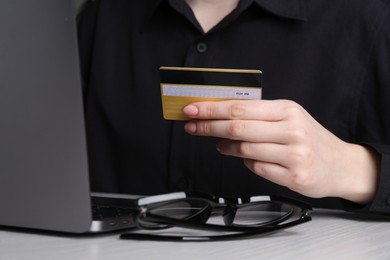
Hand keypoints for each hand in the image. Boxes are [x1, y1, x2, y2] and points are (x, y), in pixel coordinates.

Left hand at [183, 99, 378, 203]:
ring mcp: (293, 154)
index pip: (240, 107)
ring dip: (224, 147)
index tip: (192, 110)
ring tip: (219, 145)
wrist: (341, 165)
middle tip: (191, 126)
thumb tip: (221, 114)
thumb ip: (259, 115)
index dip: (212, 109)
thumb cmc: (309, 139)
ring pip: (244, 149)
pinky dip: (244, 162)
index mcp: (287, 110)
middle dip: (208, 126)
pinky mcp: (293, 176)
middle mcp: (291, 130)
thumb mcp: (289, 118)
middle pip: (237, 127)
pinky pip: (256, 168)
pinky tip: (244, 158)